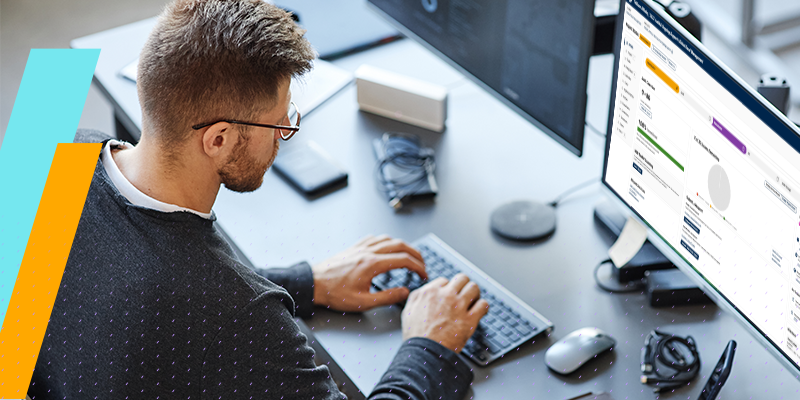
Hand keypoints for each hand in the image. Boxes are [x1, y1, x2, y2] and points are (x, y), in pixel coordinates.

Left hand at [312, 234, 427, 311]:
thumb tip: (405, 292)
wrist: (314, 283)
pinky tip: (387, 247)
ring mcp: (361, 247)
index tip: (423, 275)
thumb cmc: (335, 294)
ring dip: (402, 245)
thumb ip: (387, 297)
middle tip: (422, 264)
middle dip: (415, 254)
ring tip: (409, 255)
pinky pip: (374, 238)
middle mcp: (368, 252)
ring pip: (388, 239)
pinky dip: (386, 241)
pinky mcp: (354, 247)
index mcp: (373, 264)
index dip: (418, 267)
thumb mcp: (363, 302)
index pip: (404, 260)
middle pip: (400, 245)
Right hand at [401, 273, 488, 352]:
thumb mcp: (408, 311)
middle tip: (464, 293)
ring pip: (474, 288)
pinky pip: (483, 305)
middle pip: (462, 279)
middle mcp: (446, 296)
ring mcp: (459, 306)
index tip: (450, 295)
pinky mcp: (470, 319)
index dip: (448, 288)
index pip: (445, 281)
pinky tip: (479, 311)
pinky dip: (483, 307)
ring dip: (475, 294)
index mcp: (430, 292)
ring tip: (474, 300)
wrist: (424, 352)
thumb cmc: (416, 336)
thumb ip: (416, 297)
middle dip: (463, 285)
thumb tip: (423, 291)